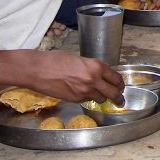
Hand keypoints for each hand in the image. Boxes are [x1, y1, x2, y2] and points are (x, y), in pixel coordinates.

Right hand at [2, 49, 124, 104]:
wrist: (38, 70)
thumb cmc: (56, 60)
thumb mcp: (79, 59)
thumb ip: (92, 68)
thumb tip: (99, 74)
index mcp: (96, 66)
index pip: (116, 78)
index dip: (120, 83)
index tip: (121, 86)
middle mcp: (94, 80)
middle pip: (113, 93)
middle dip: (119, 97)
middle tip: (120, 100)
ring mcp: (85, 92)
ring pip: (101, 99)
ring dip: (102, 97)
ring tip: (101, 96)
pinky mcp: (75, 100)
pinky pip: (87, 100)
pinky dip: (89, 98)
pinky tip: (84, 93)